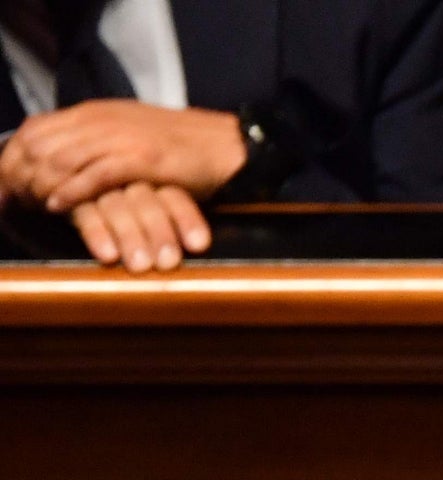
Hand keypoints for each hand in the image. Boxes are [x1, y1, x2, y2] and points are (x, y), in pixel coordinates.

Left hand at [0, 101, 246, 212]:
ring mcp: (120, 139)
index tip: (7, 182)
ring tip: (29, 205)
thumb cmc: (178, 147)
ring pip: (62, 159)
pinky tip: (58, 205)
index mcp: (94, 113)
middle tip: (11, 200)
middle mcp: (101, 121)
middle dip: (20, 173)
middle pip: (41, 144)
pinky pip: (94, 175)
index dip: (15, 155)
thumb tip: (64, 157)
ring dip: (41, 185)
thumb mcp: (127, 133)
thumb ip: (96, 140)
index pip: (37, 129)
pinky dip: (72, 191)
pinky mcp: (140, 159)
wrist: (223, 146)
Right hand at [67, 182, 208, 272]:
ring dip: (130, 236)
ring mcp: (99, 188)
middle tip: (168, 262)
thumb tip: (202, 246)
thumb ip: (175, 216)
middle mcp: (128, 179)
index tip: (199, 244)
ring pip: (117, 207)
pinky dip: (97, 234)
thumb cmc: (128, 194)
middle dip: (159, 232)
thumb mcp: (157, 196)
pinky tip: (108, 257)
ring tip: (141, 266)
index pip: (174, 196)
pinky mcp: (73, 199)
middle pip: (146, 202)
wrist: (69, 167)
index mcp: (153, 177)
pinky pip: (85, 214)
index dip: (187, 219)